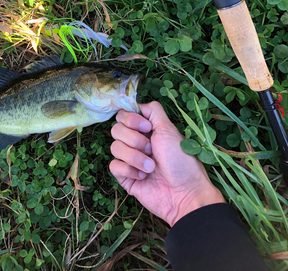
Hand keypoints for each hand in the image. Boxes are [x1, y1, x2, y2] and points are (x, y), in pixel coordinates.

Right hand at [109, 101, 224, 226]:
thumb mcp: (169, 129)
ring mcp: (129, 159)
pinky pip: (114, 166)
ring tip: (151, 167)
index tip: (148, 129)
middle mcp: (135, 142)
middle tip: (151, 149)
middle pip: (115, 129)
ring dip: (135, 157)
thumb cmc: (180, 160)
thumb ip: (153, 111)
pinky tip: (143, 177)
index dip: (131, 120)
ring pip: (114, 147)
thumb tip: (136, 104)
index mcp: (145, 129)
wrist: (183, 193)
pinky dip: (129, 170)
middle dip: (134, 140)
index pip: (123, 115)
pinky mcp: (125, 177)